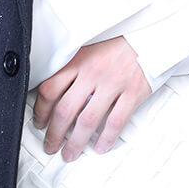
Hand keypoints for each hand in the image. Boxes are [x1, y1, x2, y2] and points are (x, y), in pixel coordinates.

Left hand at [32, 36, 151, 161]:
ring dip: (75, 143)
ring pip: (88, 121)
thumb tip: (54, 87)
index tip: (39, 121)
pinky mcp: (133, 92)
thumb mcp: (90, 45)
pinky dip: (106, 139)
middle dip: (54, 134)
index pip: (50, 89)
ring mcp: (113, 83)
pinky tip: (100, 147)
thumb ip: (73, 65)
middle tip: (50, 145)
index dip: (40, 110)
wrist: (150, 34)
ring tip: (70, 153)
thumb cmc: (119, 40)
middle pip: (65, 110)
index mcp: (79, 59)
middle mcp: (93, 72)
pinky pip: (116, 122)